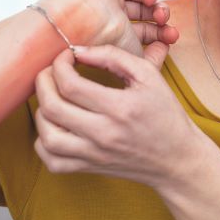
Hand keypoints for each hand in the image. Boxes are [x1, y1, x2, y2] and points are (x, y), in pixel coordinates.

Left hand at [32, 45, 212, 190]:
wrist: (177, 159)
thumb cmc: (165, 114)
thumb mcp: (149, 76)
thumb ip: (113, 57)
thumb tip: (79, 51)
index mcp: (119, 108)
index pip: (70, 84)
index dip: (59, 64)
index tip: (67, 56)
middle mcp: (103, 134)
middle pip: (51, 107)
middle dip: (42, 82)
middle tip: (51, 72)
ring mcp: (94, 154)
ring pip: (46, 136)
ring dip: (41, 111)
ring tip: (52, 97)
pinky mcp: (89, 168)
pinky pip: (51, 160)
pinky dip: (44, 142)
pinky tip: (55, 126)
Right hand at [41, 0, 178, 57]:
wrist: (84, 22)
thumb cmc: (106, 42)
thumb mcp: (136, 57)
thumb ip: (152, 58)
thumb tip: (165, 49)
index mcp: (117, 32)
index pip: (145, 29)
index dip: (161, 31)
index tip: (172, 37)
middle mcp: (112, 12)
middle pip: (145, 9)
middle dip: (160, 13)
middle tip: (163, 19)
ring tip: (151, 0)